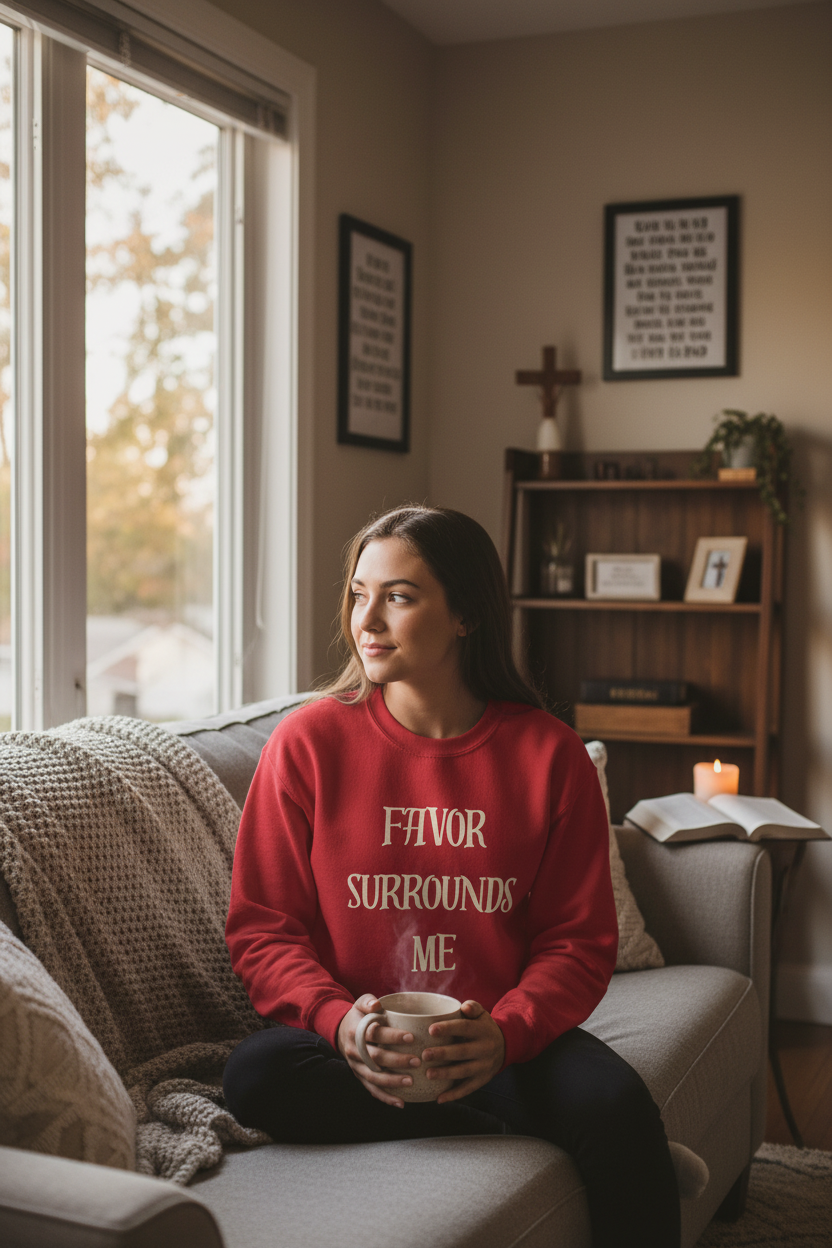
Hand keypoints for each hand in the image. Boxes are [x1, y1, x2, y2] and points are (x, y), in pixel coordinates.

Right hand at [337, 993, 420, 1107]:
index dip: (392, 1036)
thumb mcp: (360, 1003)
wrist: (340, 1031)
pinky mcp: (359, 1077)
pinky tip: (401, 1102)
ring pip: (373, 1077)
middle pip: (376, 1058)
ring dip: (392, 1081)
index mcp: (356, 1031)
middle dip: (397, 1060)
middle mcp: (354, 1050)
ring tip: (411, 1082)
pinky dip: (385, 1097)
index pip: (375, 1034)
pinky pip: (371, 1090)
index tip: (411, 1037)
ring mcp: (356, 1066)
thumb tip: (376, 1005)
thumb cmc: (358, 1016)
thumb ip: (368, 1001)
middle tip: (417, 1061)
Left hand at [422, 1000, 505, 1102]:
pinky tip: (438, 1098)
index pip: (465, 1027)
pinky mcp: (482, 1080)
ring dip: (446, 1074)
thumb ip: (473, 1007)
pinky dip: (453, 1095)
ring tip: (428, 1074)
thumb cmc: (483, 1027)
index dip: (448, 1028)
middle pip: (462, 1051)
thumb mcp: (482, 1014)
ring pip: (464, 1071)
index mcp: (482, 1030)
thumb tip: (464, 1006)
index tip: (431, 1030)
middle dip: (443, 1054)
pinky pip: (468, 1089)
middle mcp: (485, 1048)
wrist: (504, 1046)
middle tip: (425, 1055)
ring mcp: (484, 1066)